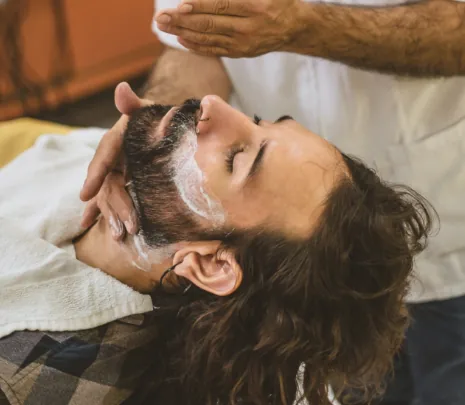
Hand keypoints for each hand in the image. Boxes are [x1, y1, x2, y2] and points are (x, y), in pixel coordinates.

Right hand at [80, 82, 151, 238]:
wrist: (162, 125)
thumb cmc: (155, 117)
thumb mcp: (147, 109)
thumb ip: (134, 103)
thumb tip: (122, 89)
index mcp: (117, 138)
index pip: (104, 155)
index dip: (95, 174)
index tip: (84, 194)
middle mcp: (113, 156)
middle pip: (107, 183)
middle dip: (113, 206)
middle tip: (124, 228)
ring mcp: (116, 170)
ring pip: (108, 195)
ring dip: (110, 215)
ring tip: (118, 236)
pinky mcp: (122, 181)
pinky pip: (108, 198)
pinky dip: (99, 212)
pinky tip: (88, 226)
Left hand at [155, 0, 302, 57]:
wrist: (293, 26)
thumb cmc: (276, 0)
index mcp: (255, 6)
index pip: (222, 6)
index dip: (199, 6)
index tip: (179, 6)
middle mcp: (248, 27)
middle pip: (210, 24)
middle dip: (182, 21)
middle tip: (161, 18)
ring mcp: (243, 43)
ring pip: (209, 38)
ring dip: (183, 33)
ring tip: (164, 27)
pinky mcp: (240, 53)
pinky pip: (215, 50)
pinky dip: (197, 46)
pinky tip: (181, 40)